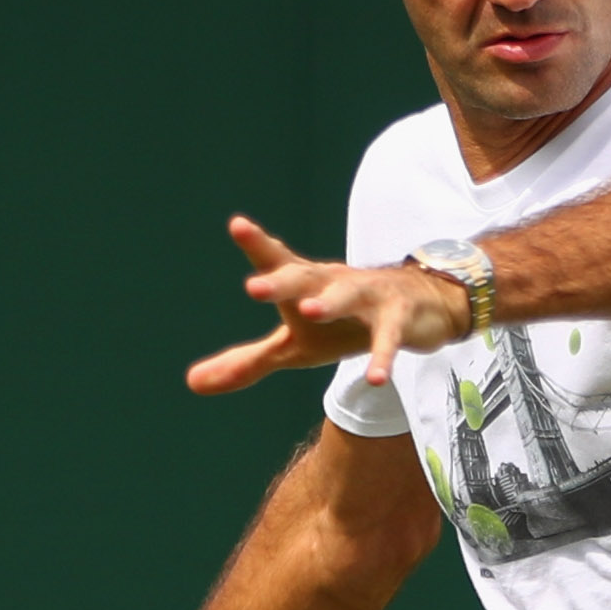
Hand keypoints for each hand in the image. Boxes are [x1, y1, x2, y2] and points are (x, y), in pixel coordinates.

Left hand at [183, 215, 475, 396]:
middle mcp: (332, 281)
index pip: (278, 260)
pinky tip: (376, 378)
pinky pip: (389, 337)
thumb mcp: (293, 346)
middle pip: (305, 276)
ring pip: (348, 294)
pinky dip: (383, 355)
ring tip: (307, 311)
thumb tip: (192, 384)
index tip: (237, 225)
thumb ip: (246, 362)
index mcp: (305, 283)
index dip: (258, 243)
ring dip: (328, 301)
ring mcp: (368, 295)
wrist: (418, 308)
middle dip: (280, 279)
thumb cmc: (341, 324)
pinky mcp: (399, 317)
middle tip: (254, 287)